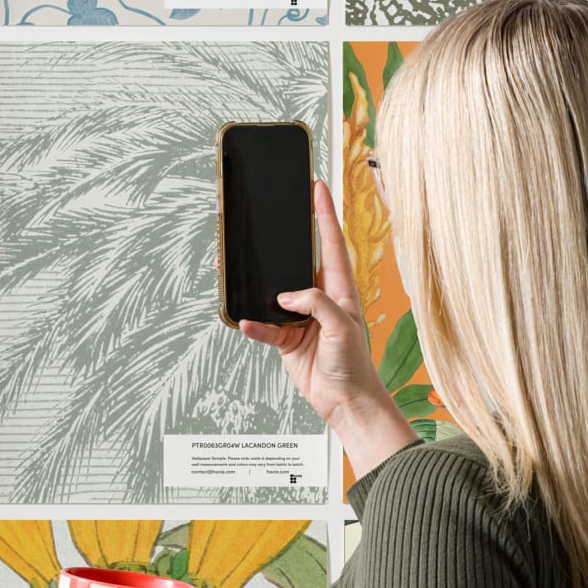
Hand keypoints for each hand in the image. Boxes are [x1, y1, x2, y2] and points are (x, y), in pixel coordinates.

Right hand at [238, 180, 418, 477]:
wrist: (346, 402)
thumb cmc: (354, 364)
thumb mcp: (342, 327)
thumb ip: (317, 304)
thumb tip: (287, 295)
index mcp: (340, 288)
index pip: (330, 242)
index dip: (324, 213)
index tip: (316, 186)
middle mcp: (318, 298)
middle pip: (295, 261)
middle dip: (280, 241)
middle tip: (264, 218)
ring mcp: (300, 318)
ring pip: (271, 292)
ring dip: (254, 284)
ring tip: (232, 267)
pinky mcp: (286, 339)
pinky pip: (264, 327)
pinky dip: (253, 325)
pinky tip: (244, 321)